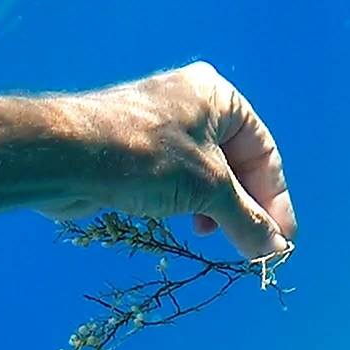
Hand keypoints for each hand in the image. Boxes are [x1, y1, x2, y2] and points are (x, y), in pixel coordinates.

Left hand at [44, 61, 297, 259]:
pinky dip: (190, 206)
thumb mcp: (207, 190)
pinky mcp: (136, 153)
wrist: (67, 157)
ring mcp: (161, 128)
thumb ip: (247, 220)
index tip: (282, 242)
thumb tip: (276, 251)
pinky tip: (188, 227)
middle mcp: (191, 105)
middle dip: (245, 208)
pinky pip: (177, 182)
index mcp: (218, 97)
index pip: (263, 153)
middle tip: (253, 250)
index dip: (276, 201)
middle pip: (235, 166)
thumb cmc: (145, 159)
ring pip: (205, 177)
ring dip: (217, 211)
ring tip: (214, 238)